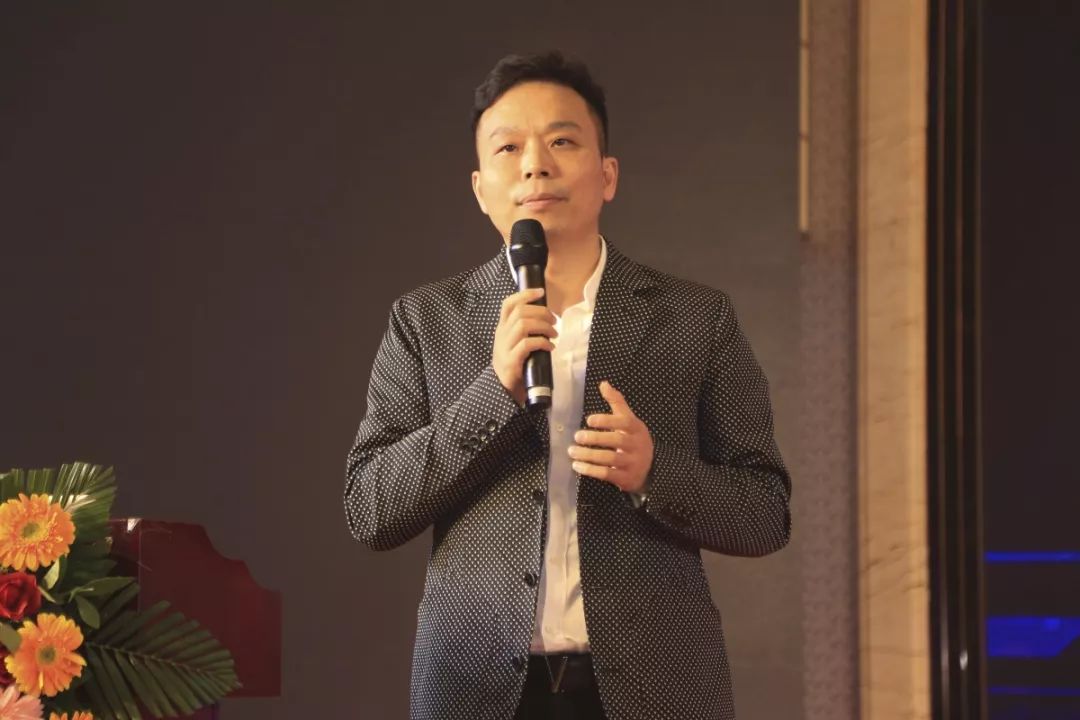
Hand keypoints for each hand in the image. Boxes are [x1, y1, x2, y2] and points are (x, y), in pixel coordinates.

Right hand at [492, 288, 556, 405]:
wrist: (501, 390)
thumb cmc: (514, 365)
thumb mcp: (516, 344)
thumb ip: (525, 331)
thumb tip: (546, 319)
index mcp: (502, 328)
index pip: (509, 304)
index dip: (525, 294)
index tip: (541, 292)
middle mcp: (502, 335)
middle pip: (520, 312)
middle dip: (541, 312)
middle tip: (554, 321)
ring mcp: (505, 347)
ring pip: (523, 325)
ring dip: (543, 326)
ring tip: (554, 334)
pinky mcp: (511, 360)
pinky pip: (527, 344)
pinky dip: (542, 342)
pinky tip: (550, 347)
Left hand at [569, 381, 653, 493]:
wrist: (651, 468)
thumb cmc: (634, 439)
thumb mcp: (629, 420)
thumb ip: (617, 402)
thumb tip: (603, 384)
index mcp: (635, 429)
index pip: (623, 422)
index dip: (606, 420)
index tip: (589, 420)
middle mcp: (635, 445)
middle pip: (616, 441)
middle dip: (595, 439)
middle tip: (577, 436)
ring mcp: (631, 463)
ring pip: (609, 459)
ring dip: (589, 455)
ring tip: (572, 452)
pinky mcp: (626, 478)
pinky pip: (607, 474)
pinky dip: (591, 470)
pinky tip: (578, 466)